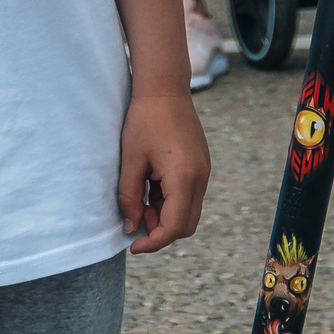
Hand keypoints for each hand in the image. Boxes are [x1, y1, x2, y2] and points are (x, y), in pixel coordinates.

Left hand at [116, 89, 209, 252]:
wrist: (165, 88)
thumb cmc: (144, 121)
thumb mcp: (131, 161)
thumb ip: (129, 198)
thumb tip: (131, 227)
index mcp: (184, 177)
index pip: (174, 227)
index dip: (152, 242)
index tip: (132, 244)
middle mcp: (200, 178)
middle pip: (186, 225)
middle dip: (161, 231)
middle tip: (135, 219)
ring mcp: (204, 171)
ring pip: (188, 211)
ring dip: (165, 215)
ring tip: (140, 199)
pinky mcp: (201, 165)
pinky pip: (189, 195)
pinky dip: (171, 201)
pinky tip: (151, 186)